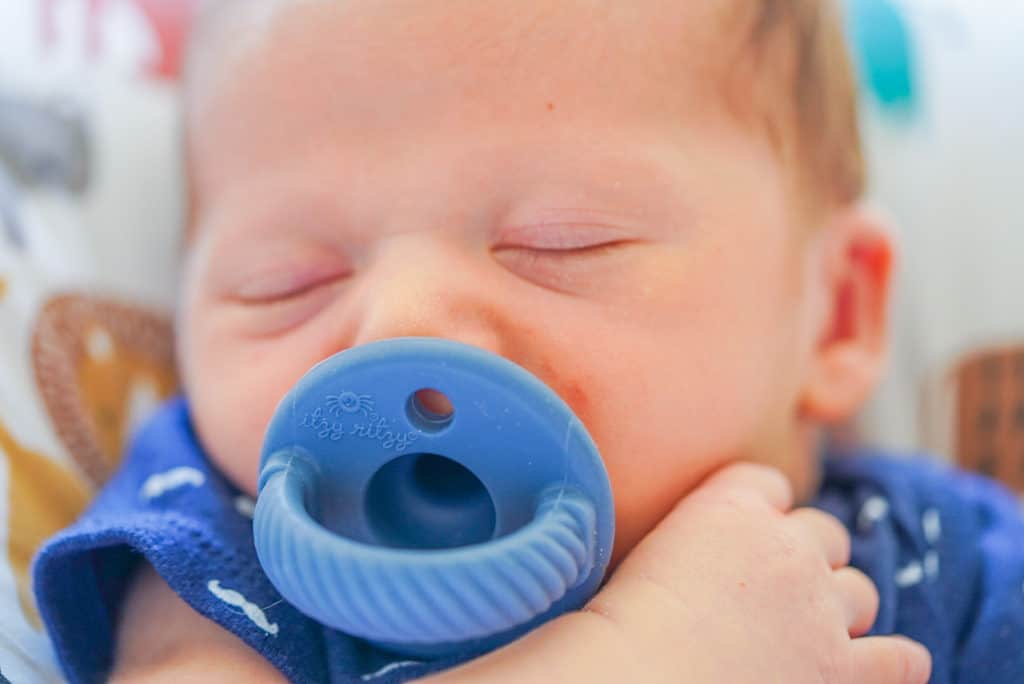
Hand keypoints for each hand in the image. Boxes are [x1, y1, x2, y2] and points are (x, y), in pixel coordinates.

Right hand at [427, 462, 930, 682]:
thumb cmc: (602, 634)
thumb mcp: (593, 562)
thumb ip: (587, 525)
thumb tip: (529, 498)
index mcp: (728, 509)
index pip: (760, 484)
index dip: (749, 507)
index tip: (734, 531)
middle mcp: (789, 551)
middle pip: (820, 531)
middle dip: (802, 555)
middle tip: (772, 587)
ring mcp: (826, 614)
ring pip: (860, 589)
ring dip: (840, 607)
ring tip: (809, 630)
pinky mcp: (849, 673)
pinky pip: (900, 656)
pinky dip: (887, 662)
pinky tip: (860, 670)